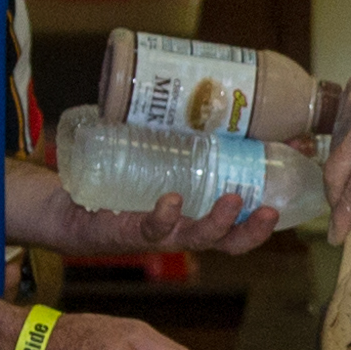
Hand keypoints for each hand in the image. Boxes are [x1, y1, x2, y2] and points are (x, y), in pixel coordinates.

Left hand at [5, 168, 279, 260]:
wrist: (63, 207)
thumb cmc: (115, 184)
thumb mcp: (155, 162)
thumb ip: (183, 144)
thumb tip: (216, 109)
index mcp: (195, 217)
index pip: (240, 222)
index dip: (268, 207)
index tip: (287, 189)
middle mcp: (181, 232)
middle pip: (227, 241)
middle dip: (252, 231)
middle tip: (270, 210)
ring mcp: (156, 234)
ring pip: (195, 237)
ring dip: (217, 223)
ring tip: (232, 200)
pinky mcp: (125, 231)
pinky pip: (150, 228)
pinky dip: (163, 215)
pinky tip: (171, 200)